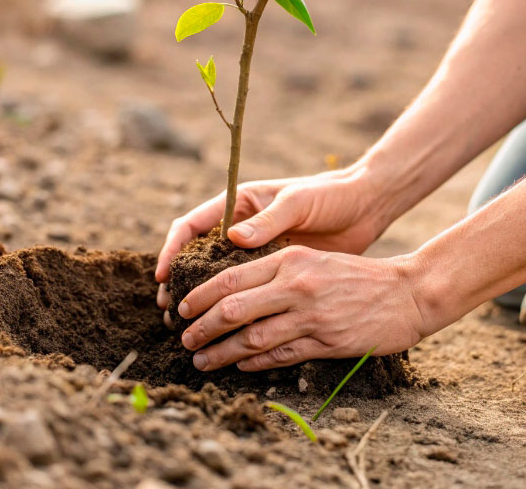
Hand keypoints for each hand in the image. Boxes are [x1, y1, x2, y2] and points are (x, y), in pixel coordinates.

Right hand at [155, 168, 386, 317]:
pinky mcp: (273, 271)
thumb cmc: (329, 196)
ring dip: (203, 300)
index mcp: (239, 204)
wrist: (363, 208)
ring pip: (218, 278)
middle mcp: (241, 229)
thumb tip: (232, 237)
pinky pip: (246, 292)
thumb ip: (269, 220)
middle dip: (179, 281)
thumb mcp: (298, 202)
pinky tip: (227, 330)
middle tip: (169, 310)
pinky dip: (233, 308)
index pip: (192, 225)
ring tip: (188, 326)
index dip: (172, 249)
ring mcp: (255, 252)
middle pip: (197, 256)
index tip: (162, 274)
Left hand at [175, 245, 427, 370]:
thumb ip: (275, 271)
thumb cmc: (356, 274)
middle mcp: (297, 285)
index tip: (182, 309)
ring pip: (252, 337)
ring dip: (222, 352)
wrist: (407, 291)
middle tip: (185, 339)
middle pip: (234, 308)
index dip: (200, 296)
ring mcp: (311, 315)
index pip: (231, 278)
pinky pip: (281, 355)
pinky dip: (255, 362)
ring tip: (202, 360)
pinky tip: (240, 365)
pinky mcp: (327, 341)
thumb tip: (233, 290)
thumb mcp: (313, 259)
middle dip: (202, 327)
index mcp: (290, 259)